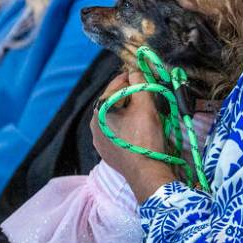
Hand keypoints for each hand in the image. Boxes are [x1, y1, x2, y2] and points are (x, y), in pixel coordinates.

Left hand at [90, 72, 174, 201]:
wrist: (145, 172)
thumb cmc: (145, 137)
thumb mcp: (145, 104)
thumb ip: (140, 82)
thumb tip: (136, 70)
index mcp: (100, 109)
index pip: (116, 83)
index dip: (132, 76)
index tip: (145, 75)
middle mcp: (94, 123)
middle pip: (115, 100)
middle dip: (130, 94)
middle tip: (148, 93)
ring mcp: (99, 139)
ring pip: (115, 116)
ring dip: (128, 111)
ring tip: (144, 111)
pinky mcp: (106, 152)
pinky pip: (116, 132)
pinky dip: (126, 126)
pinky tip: (138, 129)